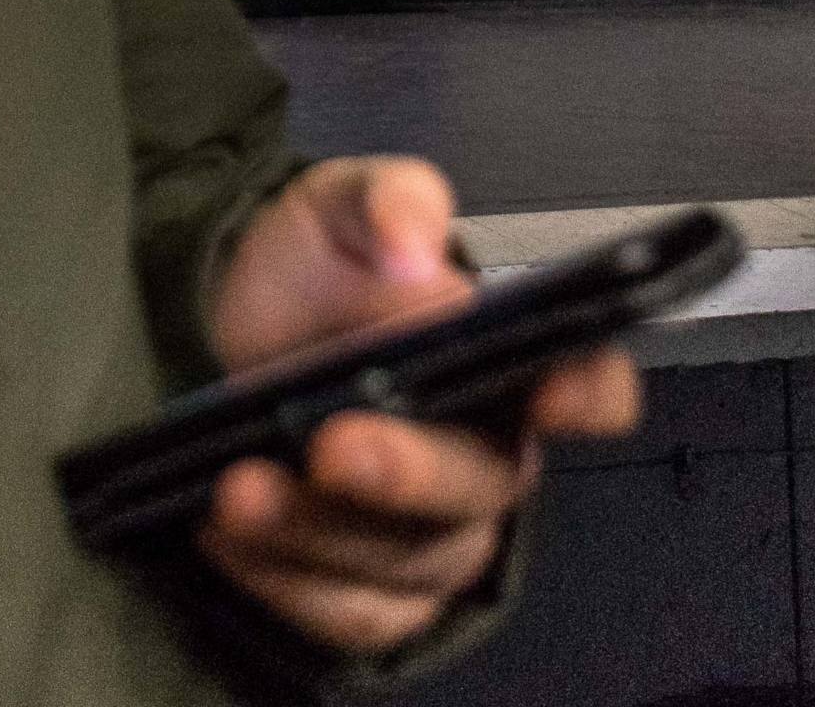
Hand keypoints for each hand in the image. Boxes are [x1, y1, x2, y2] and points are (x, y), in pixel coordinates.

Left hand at [200, 157, 640, 656]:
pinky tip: (228, 534)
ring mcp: (434, 535)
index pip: (590, 384)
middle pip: (481, 485)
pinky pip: (346, 612)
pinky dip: (285, 579)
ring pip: (404, 559)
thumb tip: (415, 252)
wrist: (224, 329)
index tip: (549, 390)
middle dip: (408, 470)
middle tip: (332, 444)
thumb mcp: (341, 202)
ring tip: (240, 488)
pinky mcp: (375, 595)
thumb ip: (389, 202)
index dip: (586, 392)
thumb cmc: (317, 271)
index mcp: (505, 357)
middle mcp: (485, 454)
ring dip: (319, 529)